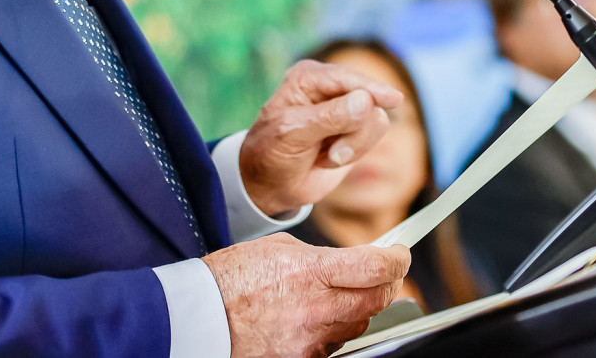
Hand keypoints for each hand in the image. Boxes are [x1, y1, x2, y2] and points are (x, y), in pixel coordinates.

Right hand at [204, 233, 409, 357]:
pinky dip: (332, 332)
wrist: (197, 317)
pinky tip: (314, 319)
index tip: (398, 253)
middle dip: (387, 284)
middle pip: (377, 301)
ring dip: (359, 308)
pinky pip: (333, 346)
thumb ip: (323, 258)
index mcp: (310, 272)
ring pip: (358, 326)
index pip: (376, 269)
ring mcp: (308, 342)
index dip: (396, 259)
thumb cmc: (232, 277)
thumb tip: (354, 262)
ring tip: (339, 295)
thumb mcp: (280, 249)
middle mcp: (314, 310)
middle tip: (384, 273)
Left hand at [240, 59, 402, 216]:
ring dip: (353, 146)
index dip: (370, 89)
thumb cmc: (272, 153)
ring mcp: (347, 107)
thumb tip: (366, 101)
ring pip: (376, 119)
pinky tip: (331, 158)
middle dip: (353, 131)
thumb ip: (329, 117)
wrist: (271, 185)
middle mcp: (332, 87)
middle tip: (331, 151)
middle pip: (368, 99)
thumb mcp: (293, 134)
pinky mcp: (358, 128)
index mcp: (310, 77)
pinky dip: (355, 153)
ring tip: (327, 156)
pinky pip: (375, 135)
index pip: (347, 78)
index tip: (394, 100)